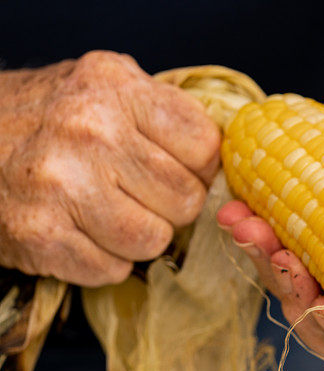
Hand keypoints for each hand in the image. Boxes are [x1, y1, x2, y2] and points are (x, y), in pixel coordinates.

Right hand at [0, 51, 219, 285]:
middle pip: (185, 200)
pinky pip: (113, 270)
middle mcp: (89, 131)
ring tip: (110, 214)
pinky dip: (106, 262)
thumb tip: (224, 158)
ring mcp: (61, 185)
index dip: (200, 168)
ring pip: (154, 240)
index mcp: (116, 88)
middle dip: (171, 206)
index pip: (205, 147)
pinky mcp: (40, 235)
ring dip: (141, 238)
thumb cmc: (52, 117)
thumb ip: (164, 113)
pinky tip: (83, 233)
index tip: (180, 169)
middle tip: (140, 195)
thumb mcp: (107, 88)